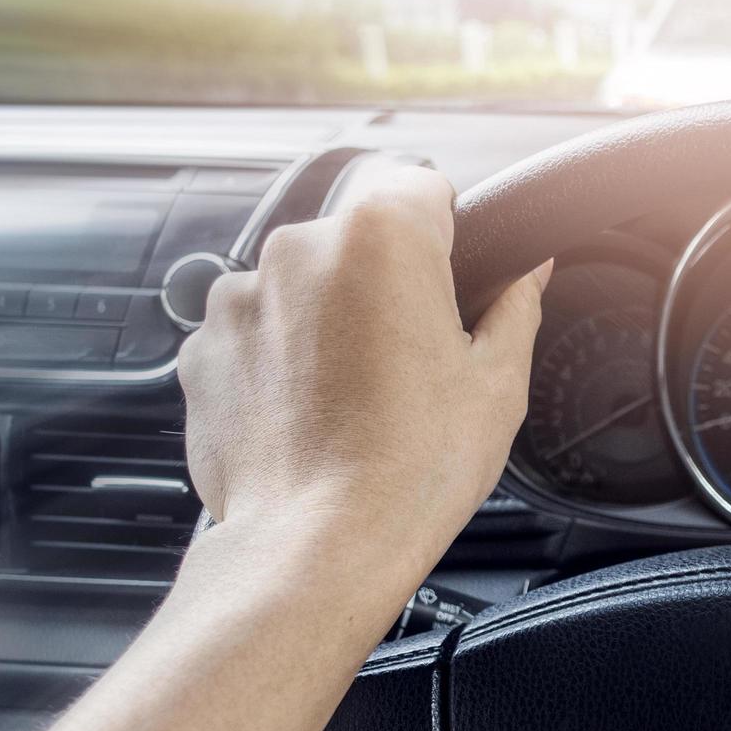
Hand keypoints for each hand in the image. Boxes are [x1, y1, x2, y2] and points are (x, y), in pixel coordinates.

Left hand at [179, 166, 548, 588]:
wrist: (318, 547)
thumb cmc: (410, 469)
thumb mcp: (498, 383)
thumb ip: (516, 305)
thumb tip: (529, 273)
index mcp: (382, 236)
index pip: (421, 184)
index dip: (447, 230)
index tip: (454, 274)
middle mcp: (300, 249)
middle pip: (357, 237)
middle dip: (385, 282)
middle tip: (415, 356)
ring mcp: (240, 297)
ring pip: (302, 285)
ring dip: (328, 319)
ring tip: (359, 396)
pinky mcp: (201, 348)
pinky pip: (255, 333)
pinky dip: (280, 361)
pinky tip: (314, 414)